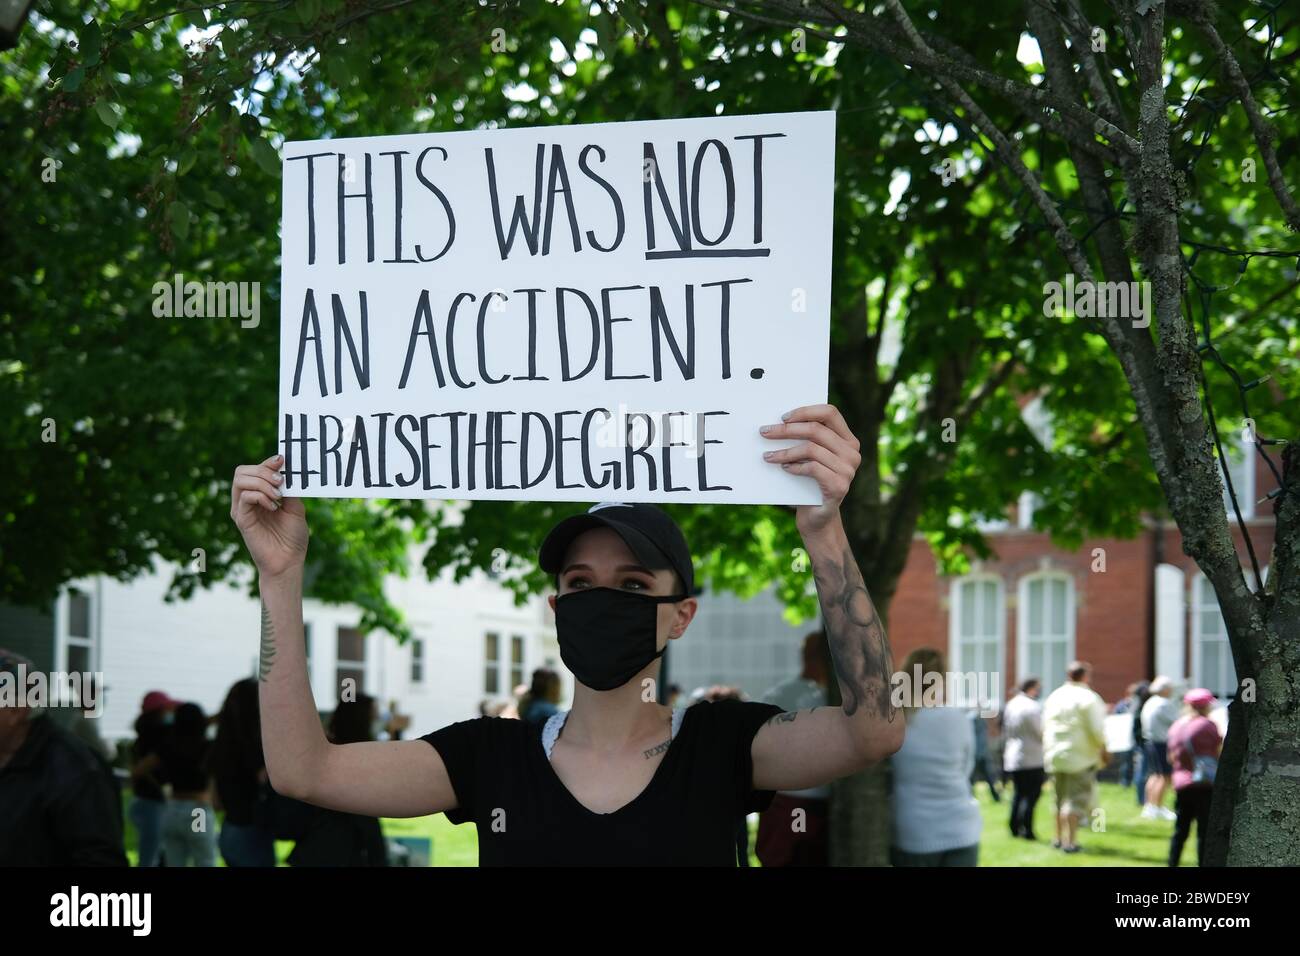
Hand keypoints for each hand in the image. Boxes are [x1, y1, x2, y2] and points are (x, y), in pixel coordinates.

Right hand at [230, 453, 307, 579]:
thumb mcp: (296, 508)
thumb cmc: (293, 538)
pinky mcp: (242, 519)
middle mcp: (247, 501)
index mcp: (260, 495)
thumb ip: (290, 490)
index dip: (267, 462)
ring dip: (262, 482)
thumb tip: (287, 471)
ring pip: (240, 480)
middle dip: (263, 470)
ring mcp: (242, 510)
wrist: (289, 561)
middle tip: (280, 481)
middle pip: (242, 471)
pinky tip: (273, 506)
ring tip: (278, 495)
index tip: (282, 460)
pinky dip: (260, 496)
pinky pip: (244, 497)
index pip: (254, 469)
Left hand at [759, 403, 860, 535]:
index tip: (783, 417)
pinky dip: (794, 467)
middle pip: (816, 429)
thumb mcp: (810, 457)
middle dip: (786, 430)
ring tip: (768, 456)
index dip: (805, 411)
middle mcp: (852, 453)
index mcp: (848, 440)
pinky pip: (812, 468)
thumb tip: (778, 421)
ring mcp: (848, 470)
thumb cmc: (810, 482)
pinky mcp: (839, 486)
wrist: (817, 517)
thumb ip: (806, 439)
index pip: (830, 413)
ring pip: (811, 449)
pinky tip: (784, 469)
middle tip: (765, 432)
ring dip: (785, 451)